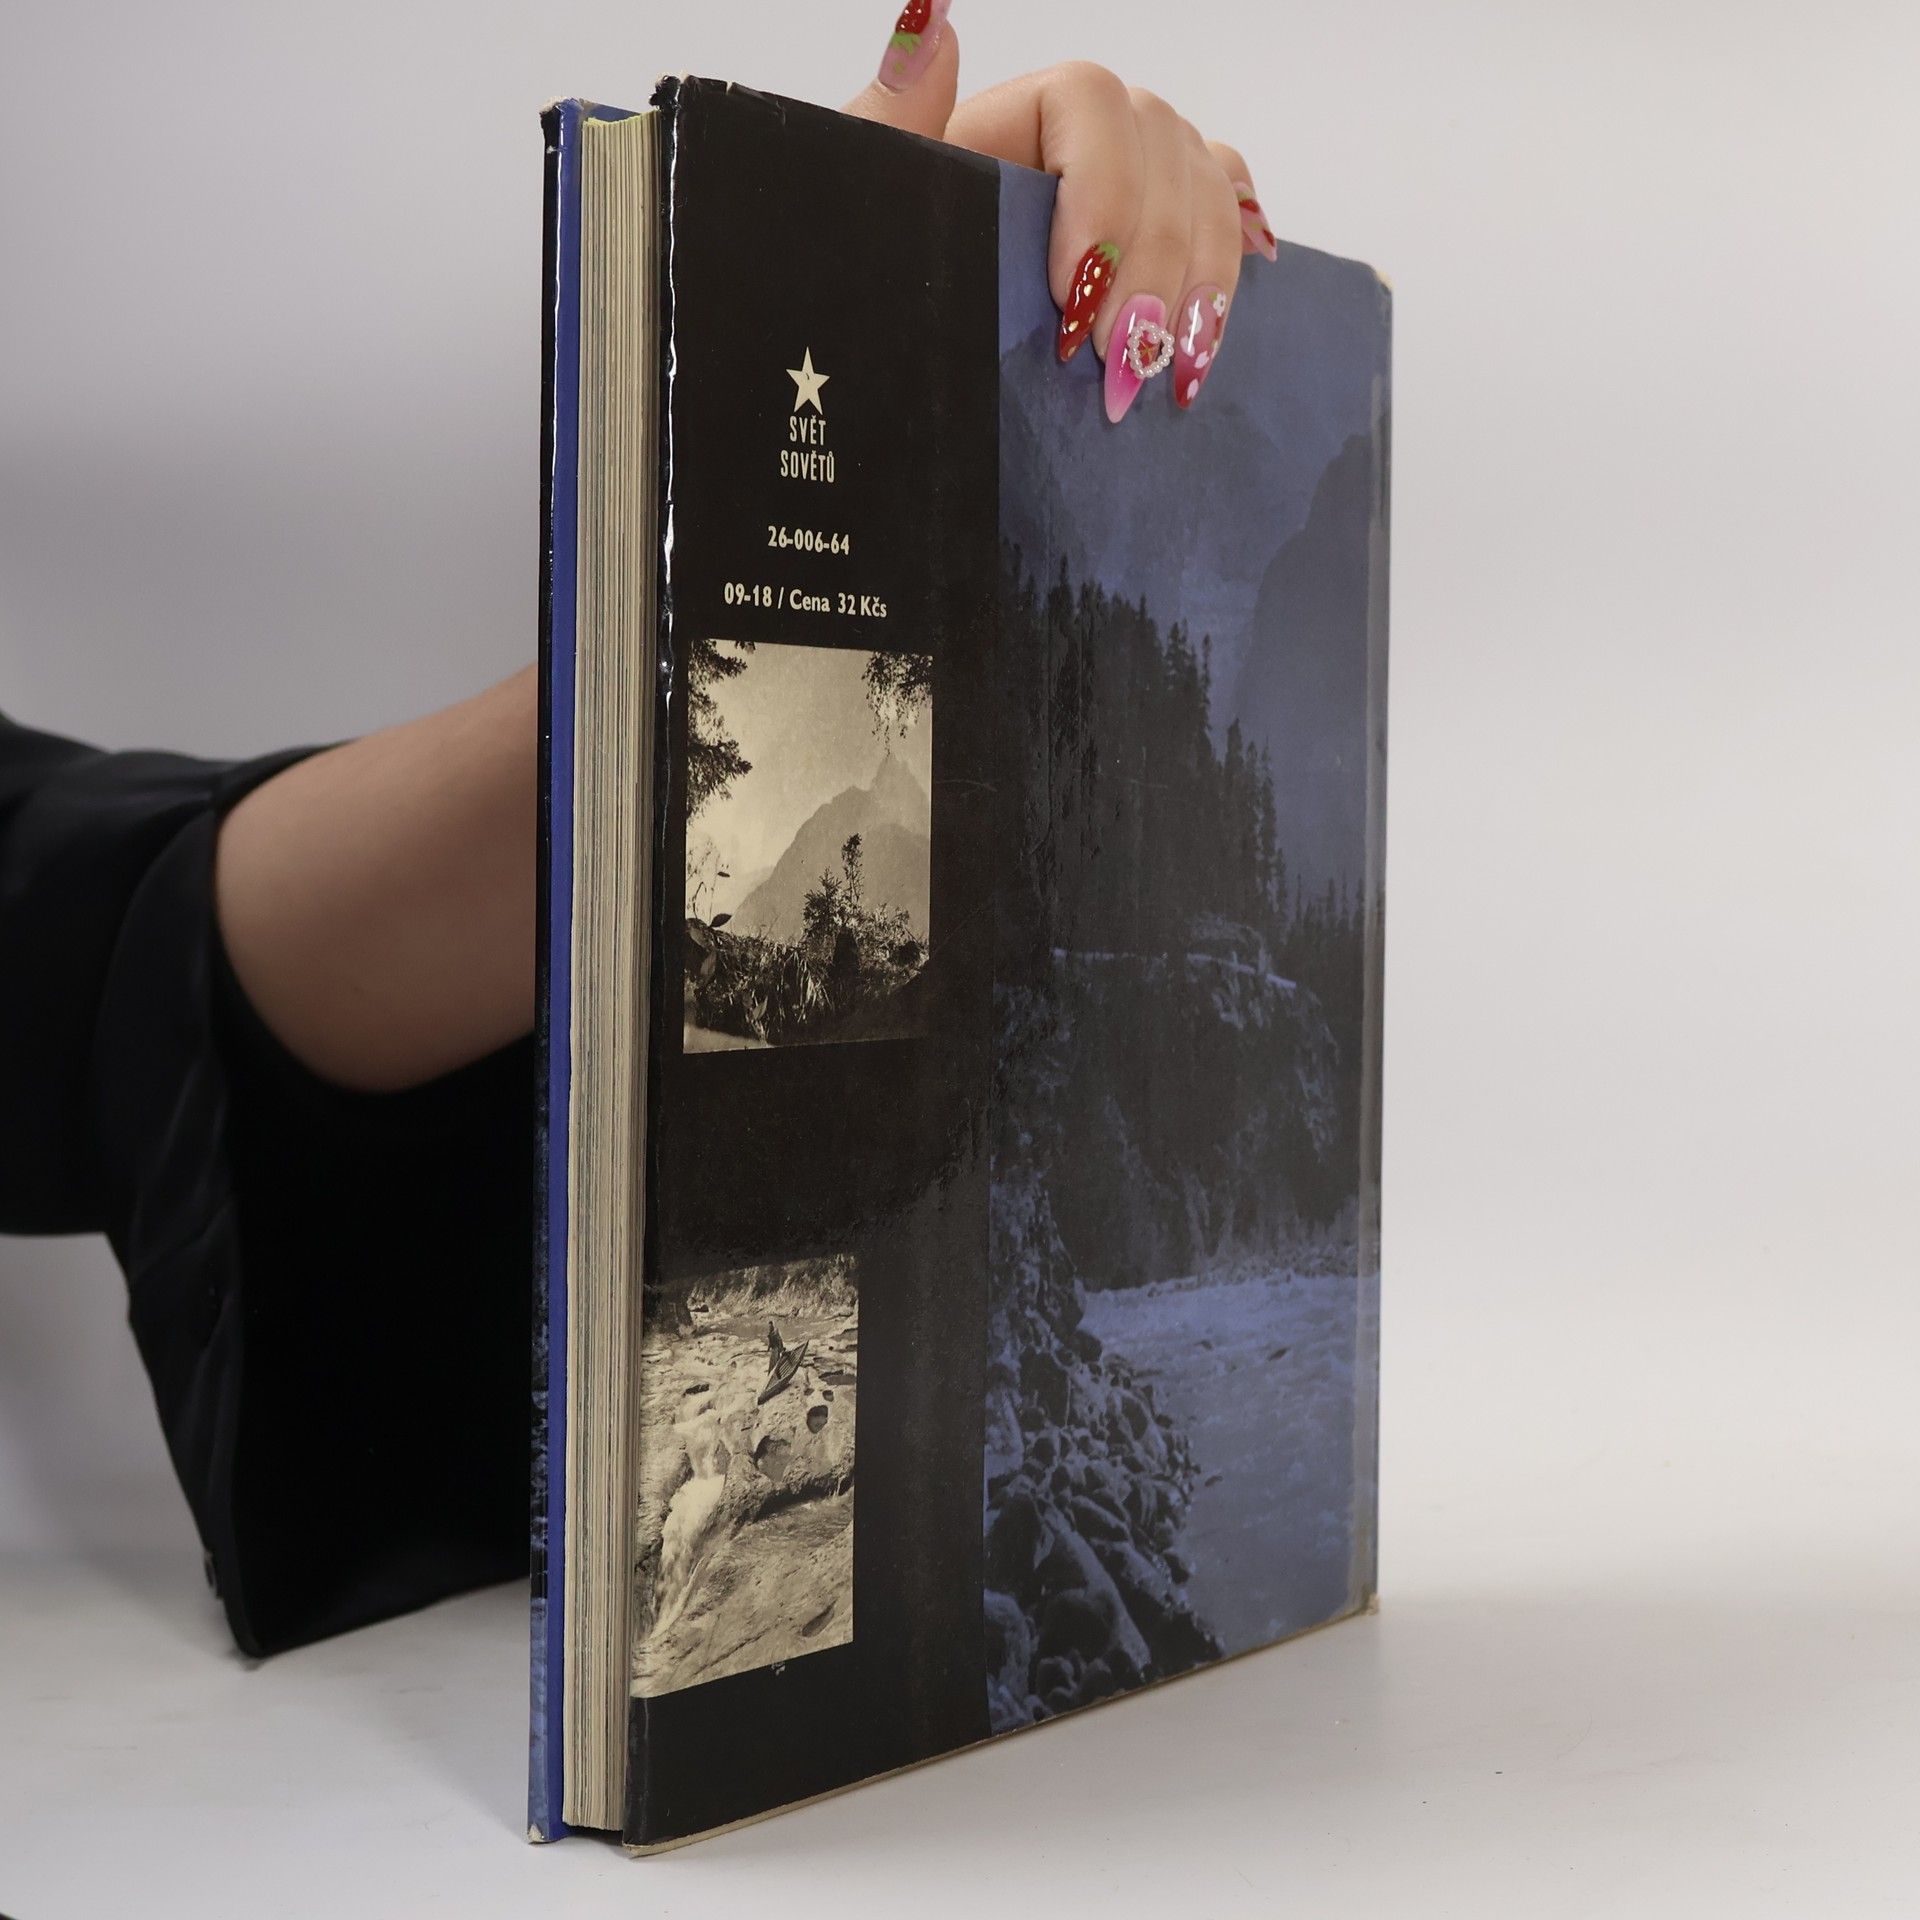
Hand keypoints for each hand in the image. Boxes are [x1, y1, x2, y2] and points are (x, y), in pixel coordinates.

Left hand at [844, 8, 1277, 420]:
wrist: (892, 386)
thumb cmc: (878, 297)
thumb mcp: (872, 212)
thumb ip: (893, 123)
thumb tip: (933, 25)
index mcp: (1007, 122)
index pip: (1088, 101)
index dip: (1100, 186)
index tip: (1073, 288)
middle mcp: (1078, 143)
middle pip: (1162, 148)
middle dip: (1152, 261)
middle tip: (1118, 359)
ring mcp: (1128, 189)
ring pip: (1205, 191)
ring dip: (1198, 281)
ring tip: (1167, 371)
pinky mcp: (1157, 246)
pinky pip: (1222, 218)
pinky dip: (1228, 264)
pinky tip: (1210, 323)